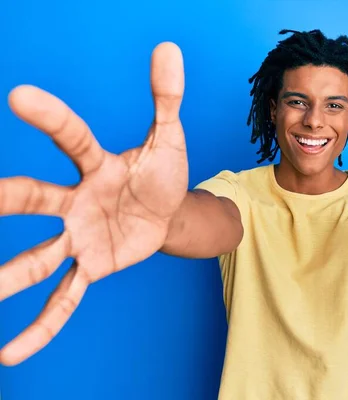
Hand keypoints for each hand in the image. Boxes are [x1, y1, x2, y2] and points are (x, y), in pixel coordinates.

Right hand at [0, 42, 188, 365]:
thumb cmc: (162, 173)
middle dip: (6, 199)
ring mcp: (79, 236)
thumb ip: (166, 96)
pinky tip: (10, 353)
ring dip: (7, 276)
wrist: (168, 212)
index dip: (50, 118)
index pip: (72, 137)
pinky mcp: (90, 266)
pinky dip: (42, 325)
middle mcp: (76, 200)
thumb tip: (169, 48)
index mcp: (96, 164)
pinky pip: (64, 298)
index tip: (20, 96)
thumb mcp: (169, 137)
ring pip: (38, 256)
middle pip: (36, 198)